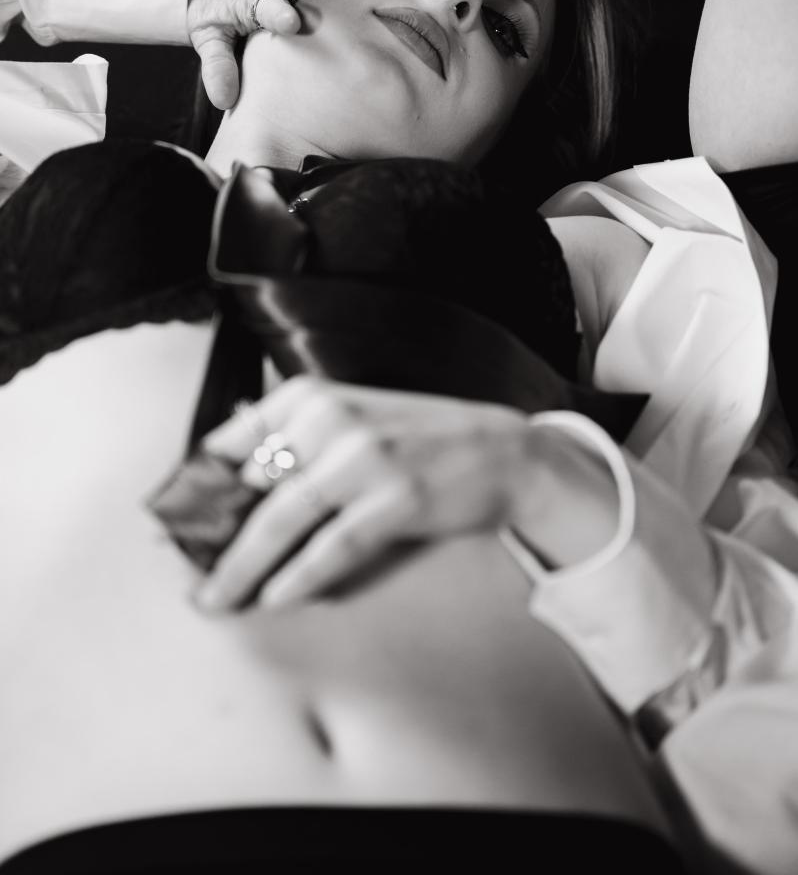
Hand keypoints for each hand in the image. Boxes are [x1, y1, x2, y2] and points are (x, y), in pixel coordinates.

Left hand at [192, 376, 537, 612]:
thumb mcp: (353, 418)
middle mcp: (332, 420)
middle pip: (251, 489)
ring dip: (243, 568)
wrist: (501, 450)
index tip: (178, 527)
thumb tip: (232, 482)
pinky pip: (332, 546)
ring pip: (281, 520)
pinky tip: (277, 597)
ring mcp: (364, 457)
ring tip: (220, 600)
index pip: (233, 442)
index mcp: (313, 397)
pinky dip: (299, 575)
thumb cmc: (418, 439)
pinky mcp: (395, 497)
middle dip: (217, 541)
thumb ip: (296, 440)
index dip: (200, 489)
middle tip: (194, 581)